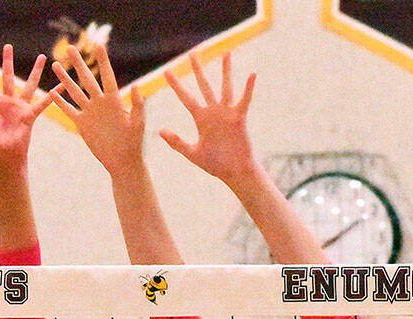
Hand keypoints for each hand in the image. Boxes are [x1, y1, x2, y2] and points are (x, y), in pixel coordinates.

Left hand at [0, 44, 54, 168]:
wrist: (3, 159)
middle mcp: (7, 102)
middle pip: (7, 77)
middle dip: (7, 61)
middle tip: (8, 46)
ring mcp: (19, 108)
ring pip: (29, 85)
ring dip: (35, 71)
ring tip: (43, 57)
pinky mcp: (29, 115)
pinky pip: (43, 103)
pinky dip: (53, 96)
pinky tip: (61, 85)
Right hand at [51, 42, 143, 176]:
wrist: (122, 160)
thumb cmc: (133, 142)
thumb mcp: (137, 122)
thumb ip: (136, 104)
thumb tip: (135, 86)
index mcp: (114, 99)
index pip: (107, 75)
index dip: (102, 60)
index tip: (97, 45)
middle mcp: (100, 102)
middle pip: (87, 79)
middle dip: (78, 63)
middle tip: (70, 47)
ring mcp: (90, 112)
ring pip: (75, 91)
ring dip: (65, 79)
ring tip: (56, 65)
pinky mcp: (82, 124)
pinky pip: (69, 110)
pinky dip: (61, 102)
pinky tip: (53, 92)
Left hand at [160, 52, 257, 187]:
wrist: (233, 171)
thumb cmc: (214, 164)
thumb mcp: (192, 152)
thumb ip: (176, 142)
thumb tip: (160, 130)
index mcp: (200, 119)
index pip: (186, 98)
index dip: (176, 85)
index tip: (166, 72)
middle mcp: (213, 112)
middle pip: (204, 86)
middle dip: (197, 70)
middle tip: (192, 54)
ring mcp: (227, 113)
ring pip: (225, 87)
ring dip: (225, 71)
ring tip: (226, 54)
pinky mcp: (239, 118)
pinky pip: (244, 100)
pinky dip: (248, 88)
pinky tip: (252, 75)